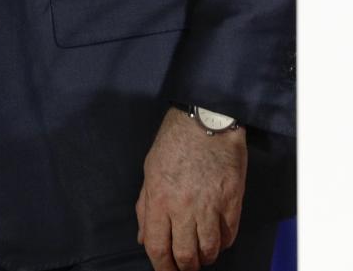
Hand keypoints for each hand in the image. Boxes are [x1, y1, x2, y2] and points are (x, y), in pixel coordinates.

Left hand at [136, 107, 246, 270]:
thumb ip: (145, 206)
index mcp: (159, 198)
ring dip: (204, 258)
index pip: (157, 247)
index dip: (161, 267)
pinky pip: (227, 237)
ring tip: (201, 253)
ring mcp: (209, 206)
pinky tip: (216, 238)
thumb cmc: (174, 141)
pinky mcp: (231, 203)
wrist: (206, 120)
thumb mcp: (150, 169)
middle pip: (185, 256)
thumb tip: (144, 238)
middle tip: (185, 266)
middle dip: (184, 268)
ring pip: (208, 251)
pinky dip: (221, 244)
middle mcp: (183, 207)